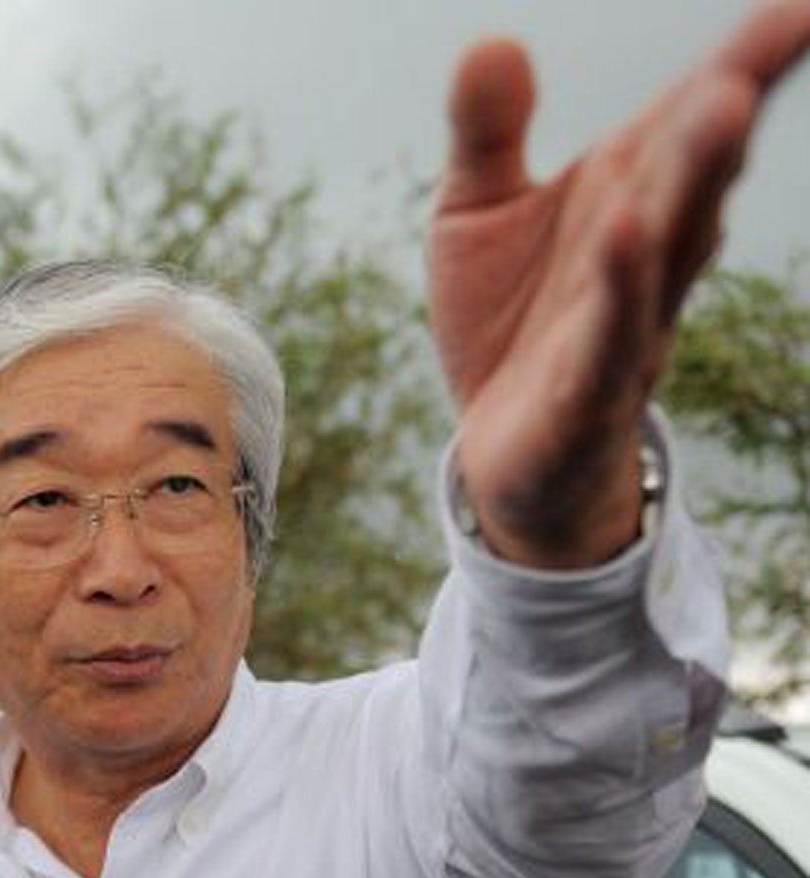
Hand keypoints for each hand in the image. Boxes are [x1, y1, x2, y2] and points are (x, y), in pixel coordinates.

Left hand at [427, 2, 809, 564]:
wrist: (501, 457)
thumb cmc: (506, 322)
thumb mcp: (476, 215)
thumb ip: (488, 134)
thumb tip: (492, 41)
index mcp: (626, 195)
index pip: (687, 120)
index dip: (741, 61)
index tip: (799, 8)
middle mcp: (644, 253)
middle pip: (691, 176)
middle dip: (724, 111)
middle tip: (755, 47)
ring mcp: (623, 325)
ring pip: (670, 249)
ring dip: (697, 181)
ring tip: (722, 105)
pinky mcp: (583, 396)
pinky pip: (608, 337)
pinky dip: (622, 287)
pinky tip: (627, 234)